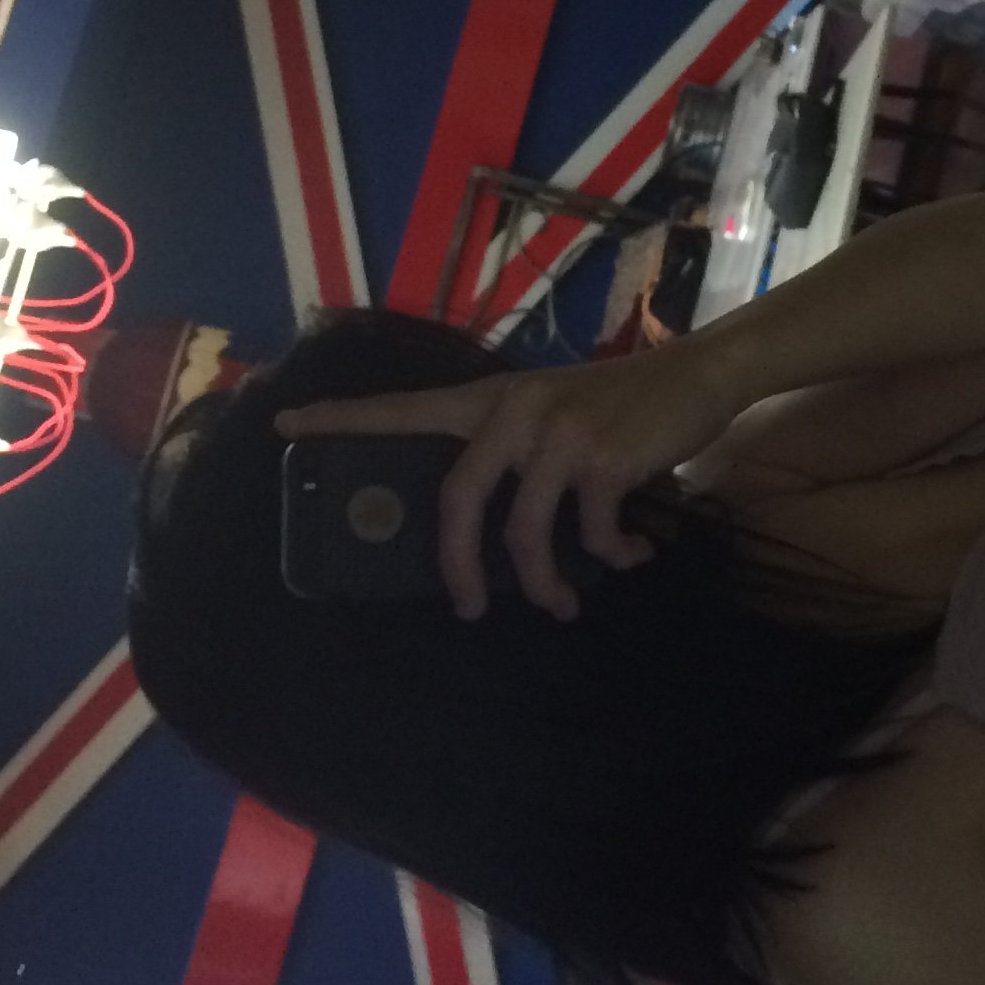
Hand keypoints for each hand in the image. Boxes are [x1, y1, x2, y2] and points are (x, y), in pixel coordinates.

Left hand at [275, 341, 739, 619]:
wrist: (699, 375)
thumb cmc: (624, 402)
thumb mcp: (556, 409)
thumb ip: (517, 450)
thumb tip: (497, 532)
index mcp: (493, 400)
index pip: (405, 408)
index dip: (344, 420)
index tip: (285, 426)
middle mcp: (516, 411)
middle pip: (457, 500)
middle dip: (460, 567)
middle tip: (470, 609)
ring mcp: (559, 434)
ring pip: (524, 533)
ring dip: (545, 582)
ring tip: (562, 606)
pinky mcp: (603, 459)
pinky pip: (590, 534)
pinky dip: (610, 557)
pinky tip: (631, 555)